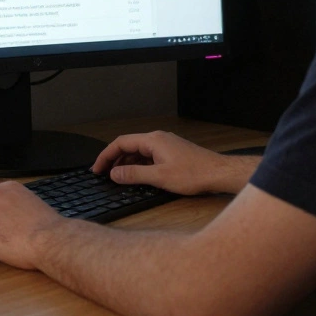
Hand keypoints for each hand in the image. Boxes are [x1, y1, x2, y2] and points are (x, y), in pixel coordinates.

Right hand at [91, 131, 251, 195]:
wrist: (219, 173)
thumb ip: (134, 175)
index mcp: (153, 140)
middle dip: (114, 159)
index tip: (97, 169)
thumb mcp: (159, 177)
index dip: (106, 156)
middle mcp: (158, 138)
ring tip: (117, 177)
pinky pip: (149, 156)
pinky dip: (139, 164)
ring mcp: (166, 144)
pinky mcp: (172, 152)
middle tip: (103, 174)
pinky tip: (137, 176)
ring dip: (126, 163)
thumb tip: (114, 174)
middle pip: (129, 145)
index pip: (121, 143)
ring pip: (139, 151)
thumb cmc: (194, 174)